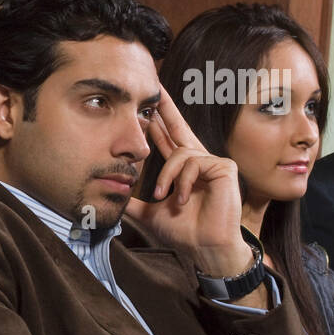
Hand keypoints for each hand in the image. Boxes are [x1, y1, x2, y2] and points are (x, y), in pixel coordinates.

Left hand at [125, 85, 251, 276]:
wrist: (202, 248)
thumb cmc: (182, 232)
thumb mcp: (148, 213)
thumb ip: (131, 201)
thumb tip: (110, 195)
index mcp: (181, 168)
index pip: (166, 138)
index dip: (157, 121)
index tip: (146, 103)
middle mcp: (197, 160)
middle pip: (179, 126)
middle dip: (166, 107)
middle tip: (155, 87)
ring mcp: (212, 162)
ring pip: (179, 153)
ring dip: (167, 176)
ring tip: (164, 197)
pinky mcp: (224, 167)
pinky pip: (194, 163)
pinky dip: (183, 181)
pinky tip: (182, 199)